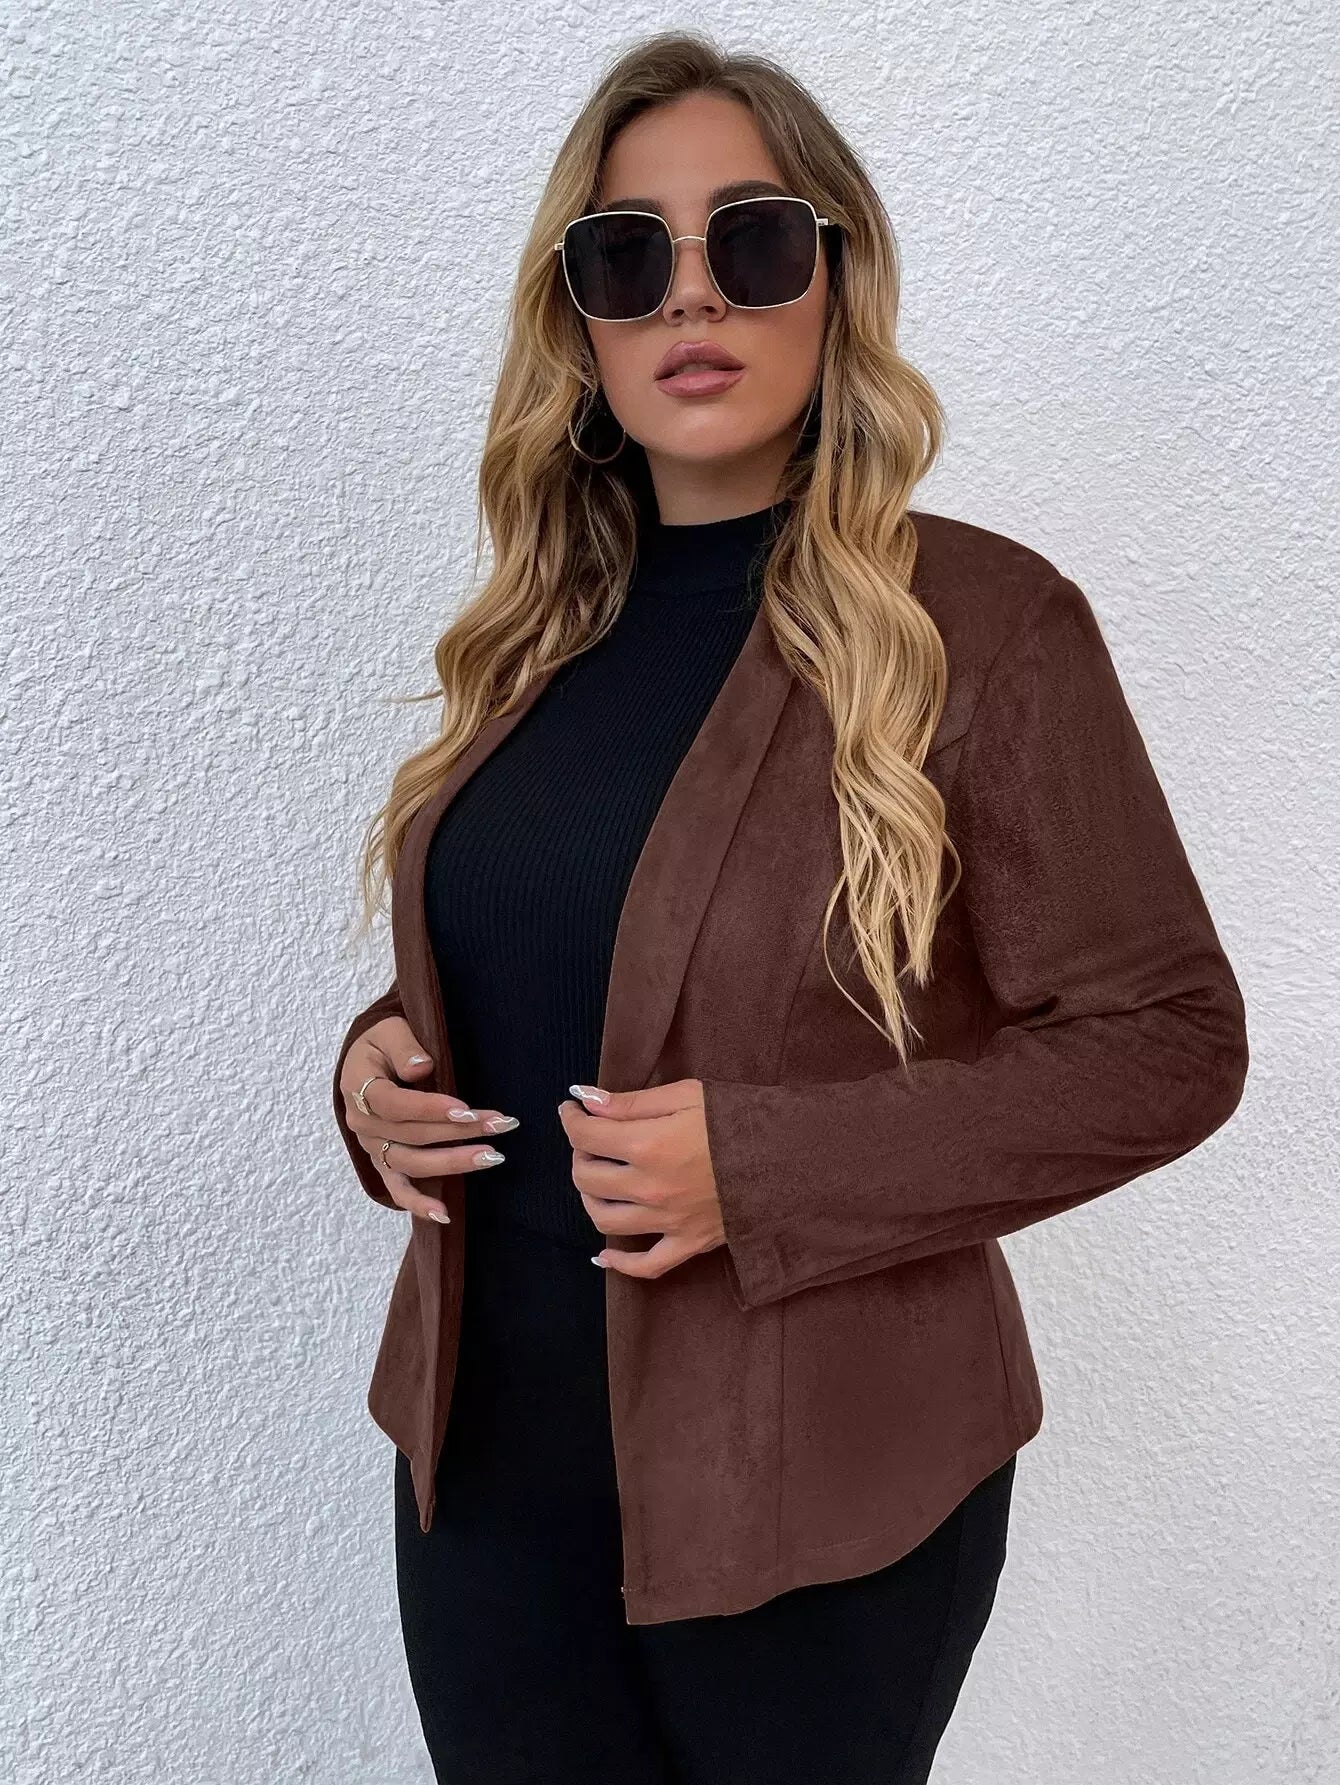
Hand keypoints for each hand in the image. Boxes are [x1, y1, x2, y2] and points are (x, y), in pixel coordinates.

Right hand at [339, 1015, 517, 1220]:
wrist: (368, 1062)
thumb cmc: (383, 1044)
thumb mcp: (389, 1030)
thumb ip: (404, 1046)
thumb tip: (422, 1067)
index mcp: (359, 1088)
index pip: (394, 1104)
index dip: (429, 1108)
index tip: (467, 1110)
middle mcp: (363, 1124)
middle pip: (412, 1135)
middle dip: (459, 1131)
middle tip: (500, 1124)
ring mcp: (373, 1148)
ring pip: (412, 1163)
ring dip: (453, 1162)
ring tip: (493, 1156)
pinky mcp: (384, 1164)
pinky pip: (398, 1189)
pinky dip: (418, 1204)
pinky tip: (445, 1215)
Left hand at [556, 1078, 724, 1279]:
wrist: (791, 1159)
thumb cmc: (739, 1119)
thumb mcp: (687, 1095)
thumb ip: (633, 1103)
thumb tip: (588, 1103)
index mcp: (647, 1146)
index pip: (585, 1136)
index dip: (570, 1119)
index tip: (572, 1110)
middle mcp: (649, 1189)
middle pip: (587, 1178)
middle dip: (580, 1154)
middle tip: (592, 1139)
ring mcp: (667, 1222)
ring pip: (604, 1219)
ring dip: (590, 1197)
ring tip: (599, 1179)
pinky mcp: (687, 1244)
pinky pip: (644, 1265)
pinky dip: (619, 1263)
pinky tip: (605, 1254)